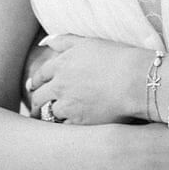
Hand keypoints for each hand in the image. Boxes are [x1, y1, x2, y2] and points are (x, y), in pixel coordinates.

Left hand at [24, 34, 149, 125]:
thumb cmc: (117, 58)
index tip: (34, 87)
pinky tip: (67, 129)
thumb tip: (45, 41)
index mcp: (61, 65)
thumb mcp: (89, 42)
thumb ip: (64, 41)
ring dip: (49, 116)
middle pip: (39, 97)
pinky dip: (64, 128)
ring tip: (50, 121)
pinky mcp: (79, 122)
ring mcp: (68, 105)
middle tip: (36, 108)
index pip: (41, 75)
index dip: (36, 82)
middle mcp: (60, 86)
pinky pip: (63, 128)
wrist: (135, 80)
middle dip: (36, 103)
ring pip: (49, 114)